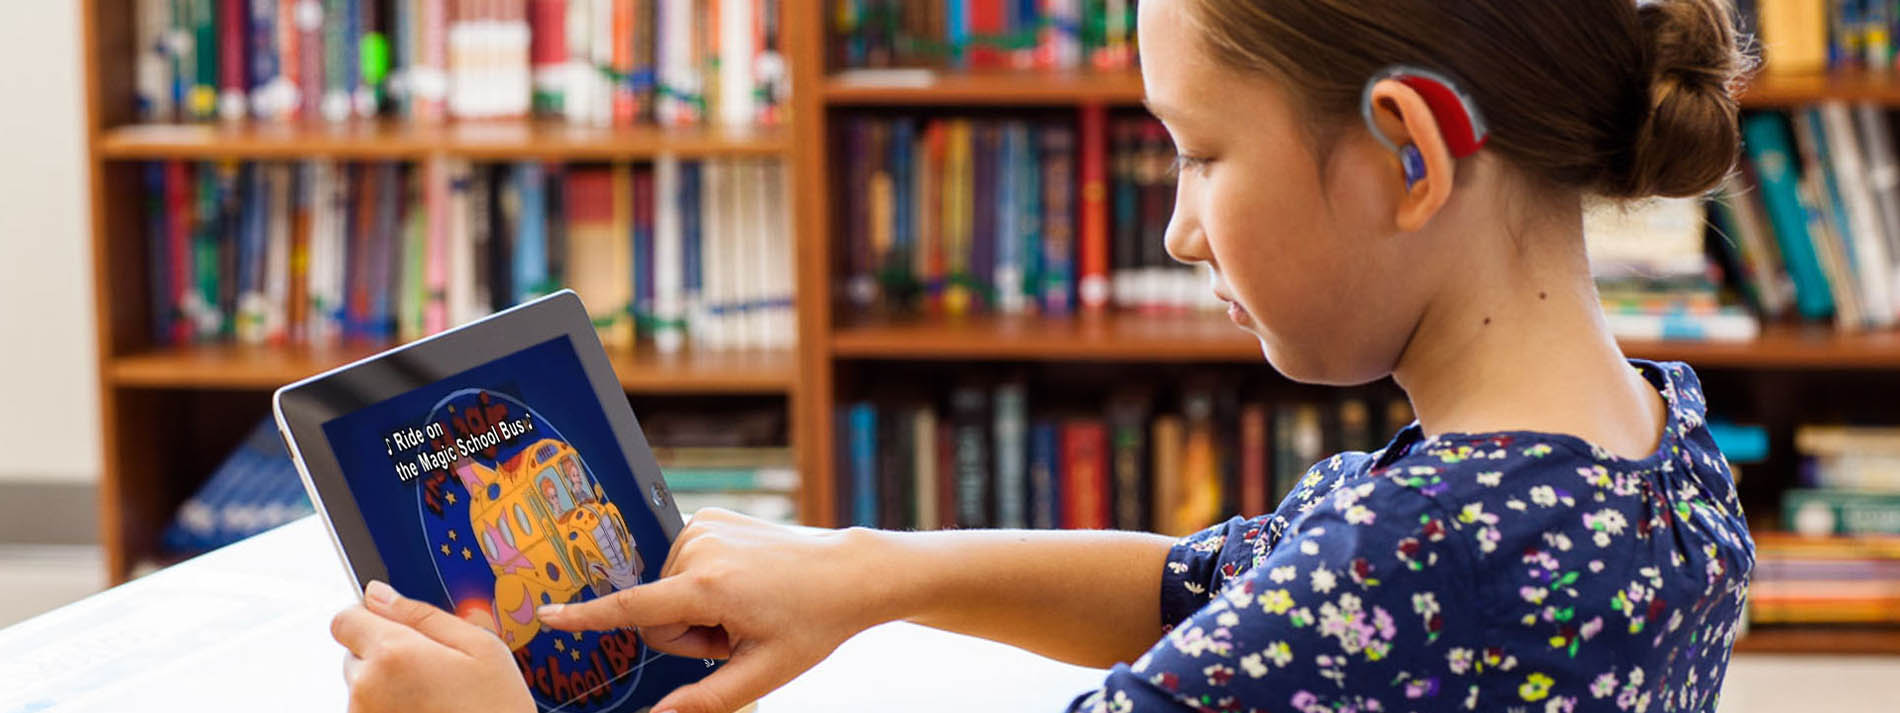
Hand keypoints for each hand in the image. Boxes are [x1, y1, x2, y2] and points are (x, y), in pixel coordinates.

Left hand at [330, 580, 534, 712]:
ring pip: (362, 683)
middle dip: (385, 653)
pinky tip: (423, 711)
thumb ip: (421, 614)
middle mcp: (367, 686)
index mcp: (394, 653)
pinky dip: (388, 706)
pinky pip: (368, 708)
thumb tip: (379, 594)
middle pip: (354, 652)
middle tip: (429, 668)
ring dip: (386, 683)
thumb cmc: (495, 707)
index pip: (345, 619)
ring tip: (430, 696)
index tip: (394, 627)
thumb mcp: (479, 646)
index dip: (370, 618)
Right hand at [536, 508, 886, 712]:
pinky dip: (703, 580)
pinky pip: (681, 562)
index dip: (585, 616)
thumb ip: (705, 700)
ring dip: (698, 607)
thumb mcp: (763, 673)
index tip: (544, 614)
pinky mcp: (709, 515)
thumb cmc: (812, 624)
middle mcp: (699, 546)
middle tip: (736, 632)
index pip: (632, 607)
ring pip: (666, 589)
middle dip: (687, 634)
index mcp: (709, 586)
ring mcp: (704, 524)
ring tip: (744, 606)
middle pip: (656, 612)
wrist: (849, 572)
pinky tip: (740, 583)